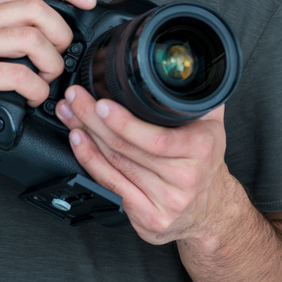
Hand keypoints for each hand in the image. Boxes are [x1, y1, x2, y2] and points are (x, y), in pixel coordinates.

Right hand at [0, 0, 96, 160]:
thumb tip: (55, 33)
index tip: (86, 0)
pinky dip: (37, 89)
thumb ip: (7, 35)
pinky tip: (33, 98)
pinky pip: (18, 74)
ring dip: (51, 64)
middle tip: (59, 59)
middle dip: (62, 35)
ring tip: (46, 81)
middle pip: (36, 8)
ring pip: (30, 38)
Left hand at [55, 85, 233, 244]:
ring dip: (85, 136)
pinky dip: (89, 161)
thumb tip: (185, 62)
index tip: (101, 103)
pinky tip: (78, 142)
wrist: (211, 210)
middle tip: (75, 98)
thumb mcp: (212, 125)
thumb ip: (198, 96)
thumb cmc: (205, 162)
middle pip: (125, 148)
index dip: (123, 123)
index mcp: (200, 151)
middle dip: (92, 119)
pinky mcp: (148, 219)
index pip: (156, 139)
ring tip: (70, 114)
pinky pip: (110, 186)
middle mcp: (184, 179)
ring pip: (114, 165)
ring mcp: (165, 202)